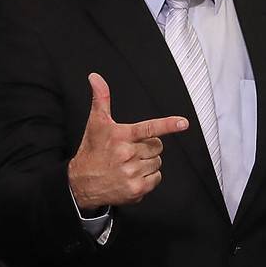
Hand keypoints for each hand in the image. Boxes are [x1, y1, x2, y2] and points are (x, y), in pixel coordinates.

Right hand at [68, 73, 188, 209]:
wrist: (81, 184)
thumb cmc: (92, 151)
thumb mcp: (96, 123)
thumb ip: (101, 99)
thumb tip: (95, 77)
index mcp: (121, 136)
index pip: (148, 128)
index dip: (168, 125)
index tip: (184, 123)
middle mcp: (127, 154)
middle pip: (157, 146)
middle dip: (148, 147)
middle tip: (131, 150)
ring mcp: (132, 172)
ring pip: (157, 162)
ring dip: (148, 163)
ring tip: (129, 164)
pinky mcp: (136, 189)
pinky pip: (157, 178)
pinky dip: (149, 178)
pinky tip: (133, 176)